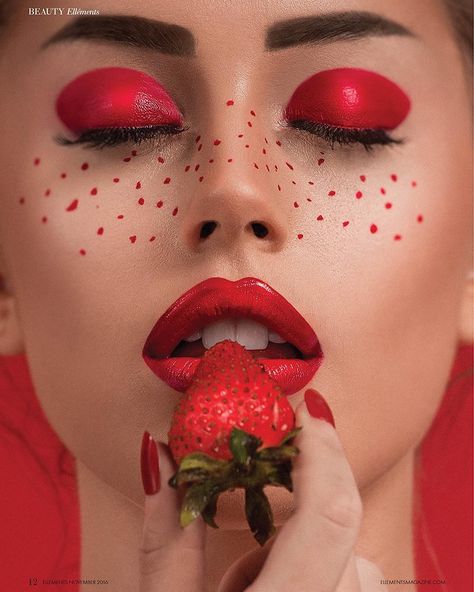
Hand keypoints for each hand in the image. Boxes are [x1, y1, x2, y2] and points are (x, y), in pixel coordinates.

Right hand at [138, 389, 386, 591]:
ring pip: (353, 567)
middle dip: (295, 514)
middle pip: (340, 537)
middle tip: (250, 521)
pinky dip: (319, 581)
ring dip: (303, 558)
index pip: (329, 514)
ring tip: (246, 590)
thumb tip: (159, 455)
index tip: (305, 412)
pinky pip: (354, 590)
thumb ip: (164, 535)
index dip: (323, 452)